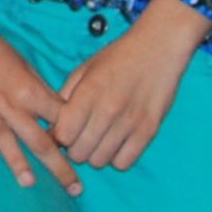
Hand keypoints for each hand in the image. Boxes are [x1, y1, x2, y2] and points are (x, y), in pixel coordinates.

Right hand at [0, 0, 73, 190]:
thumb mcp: (23, 63)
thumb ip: (40, 90)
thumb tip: (60, 113)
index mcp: (28, 90)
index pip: (59, 119)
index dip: (74, 138)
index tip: (84, 156)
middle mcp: (8, 103)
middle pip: (39, 140)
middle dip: (60, 166)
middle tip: (75, 190)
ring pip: (4, 141)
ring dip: (18, 163)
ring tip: (30, 183)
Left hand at [53, 0, 209, 171]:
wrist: (159, 47)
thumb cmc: (118, 58)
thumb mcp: (84, 70)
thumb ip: (65, 99)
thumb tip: (52, 129)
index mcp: (89, 92)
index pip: (63, 135)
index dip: (59, 137)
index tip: (64, 130)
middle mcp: (109, 110)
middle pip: (79, 153)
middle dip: (74, 148)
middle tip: (81, 136)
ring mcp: (130, 123)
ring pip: (99, 161)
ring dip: (95, 154)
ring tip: (99, 138)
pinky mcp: (149, 131)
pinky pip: (123, 163)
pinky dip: (116, 158)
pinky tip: (116, 142)